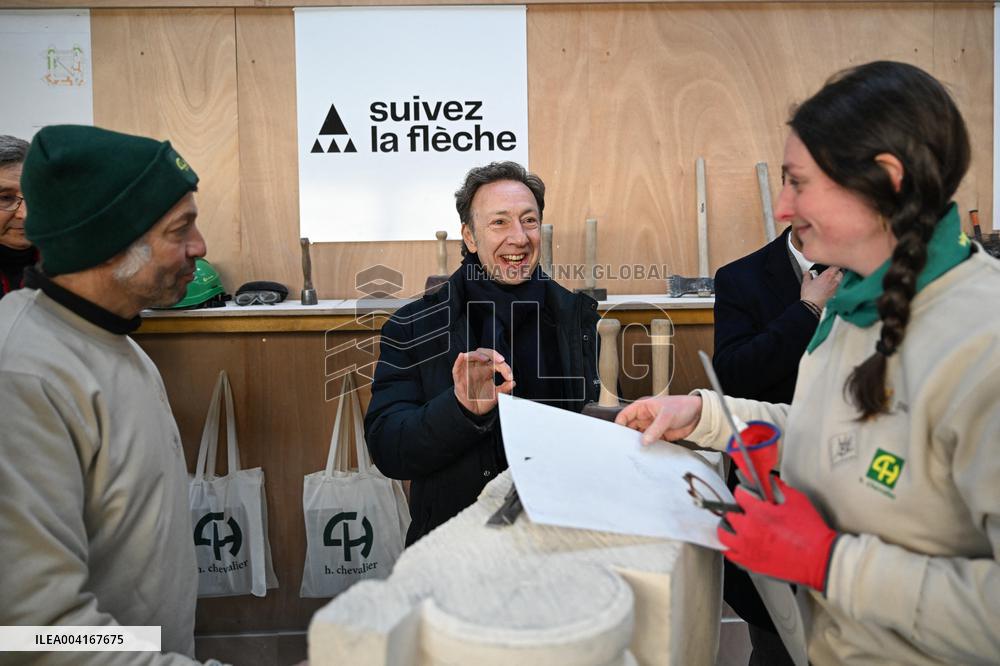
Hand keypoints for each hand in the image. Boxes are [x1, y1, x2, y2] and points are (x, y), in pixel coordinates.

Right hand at [452, 348, 514, 415]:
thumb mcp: (496, 395)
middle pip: (483, 353)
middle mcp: (477, 368)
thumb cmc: (482, 401)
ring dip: (478, 355)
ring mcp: (468, 371)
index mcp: (487, 370)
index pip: (496, 362)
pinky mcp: (459, 378)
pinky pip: (457, 367)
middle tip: (501, 360)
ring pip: (471, 356)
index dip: (504, 367)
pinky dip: (459, 360)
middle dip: (492, 354)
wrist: (473, 412)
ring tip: (485, 359)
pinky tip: (462, 356)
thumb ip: (505, 388)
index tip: (509, 376)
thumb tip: (513, 383)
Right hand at [614, 395, 702, 444]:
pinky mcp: (658, 436)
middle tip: (627, 446)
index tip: (619, 436)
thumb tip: (644, 440)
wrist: (698, 415)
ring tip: (637, 450)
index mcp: (643, 407)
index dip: (620, 425)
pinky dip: (648, 448)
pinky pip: (649, 443)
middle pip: (630, 428)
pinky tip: (647, 452)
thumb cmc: (682, 406)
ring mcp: (651, 427)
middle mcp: (645, 417)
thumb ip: (655, 429)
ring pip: (639, 437)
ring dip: (638, 443)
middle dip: (628, 437)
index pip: (625, 416)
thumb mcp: (667, 415)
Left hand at [718, 476, 839, 591]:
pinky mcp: (751, 564)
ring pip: (723, 535)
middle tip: (745, 511)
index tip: (747, 494)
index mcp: (759, 513)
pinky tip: (738, 543)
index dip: (744, 492)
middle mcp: (748, 530)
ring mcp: (747, 548)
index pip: (739, 495)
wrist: (820, 560)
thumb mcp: (797, 501)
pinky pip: (730, 554)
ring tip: (737, 526)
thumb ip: (779, 488)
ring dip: (728, 528)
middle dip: (737, 510)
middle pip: (729, 514)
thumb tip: (770, 482)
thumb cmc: (811, 533)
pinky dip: (731, 547)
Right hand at [800, 266, 841, 309]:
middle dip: (838, 271)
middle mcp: (834, 281)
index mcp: (827, 275)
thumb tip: (806, 273)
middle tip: (832, 271)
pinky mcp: (836, 294)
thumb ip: (807, 275)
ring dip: (838, 278)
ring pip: (841, 280)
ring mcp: (836, 288)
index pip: (836, 265)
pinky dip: (836, 286)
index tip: (832, 263)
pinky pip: (839, 287)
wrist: (812, 306)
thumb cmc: (810, 295)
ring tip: (831, 279)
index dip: (835, 263)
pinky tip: (830, 287)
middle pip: (841, 272)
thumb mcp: (805, 282)